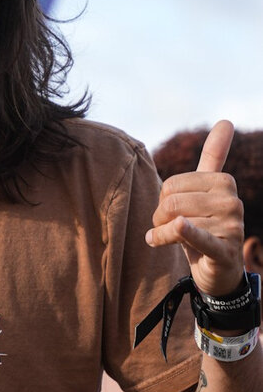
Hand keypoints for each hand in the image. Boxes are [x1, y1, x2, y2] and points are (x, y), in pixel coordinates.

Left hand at [147, 120, 244, 296]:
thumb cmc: (206, 225)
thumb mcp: (207, 190)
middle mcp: (232, 200)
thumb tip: (227, 120)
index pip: (172, 184)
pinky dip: (186, 232)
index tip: (170, 212)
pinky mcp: (224, 250)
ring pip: (175, 220)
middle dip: (159, 217)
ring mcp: (231, 226)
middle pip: (172, 201)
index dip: (163, 200)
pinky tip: (177, 227)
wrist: (219, 271)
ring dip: (160, 234)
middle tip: (164, 228)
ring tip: (165, 240)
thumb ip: (215, 156)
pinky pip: (199, 237)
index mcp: (224, 182)